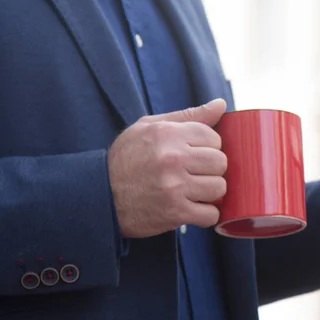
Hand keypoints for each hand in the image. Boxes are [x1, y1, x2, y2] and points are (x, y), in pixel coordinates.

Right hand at [108, 98, 227, 237]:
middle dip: (212, 169)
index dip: (208, 147)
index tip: (195, 154)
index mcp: (168, 134)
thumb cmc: (127, 158)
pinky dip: (205, 214)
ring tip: (194, 191)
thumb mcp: (150, 127)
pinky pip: (210, 214)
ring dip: (210, 192)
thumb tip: (221, 104)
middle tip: (196, 173)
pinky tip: (192, 208)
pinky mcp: (175, 212)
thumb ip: (189, 116)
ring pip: (219, 188)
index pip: (214, 137)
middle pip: (220, 162)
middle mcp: (173, 158)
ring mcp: (175, 187)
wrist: (99, 196)